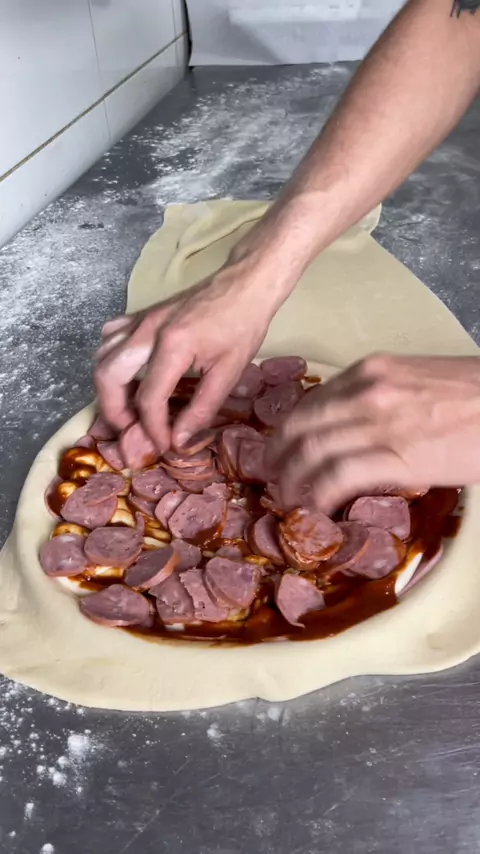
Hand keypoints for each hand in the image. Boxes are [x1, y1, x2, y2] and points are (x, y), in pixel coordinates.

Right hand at [94, 260, 280, 450]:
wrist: (244, 285)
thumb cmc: (243, 326)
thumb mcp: (229, 372)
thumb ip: (202, 409)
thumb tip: (178, 440)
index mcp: (174, 346)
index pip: (149, 398)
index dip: (152, 429)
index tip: (163, 445)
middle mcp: (148, 331)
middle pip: (109, 376)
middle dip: (114, 411)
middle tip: (131, 430)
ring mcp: (141, 320)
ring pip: (102, 355)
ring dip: (108, 387)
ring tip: (127, 407)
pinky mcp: (142, 315)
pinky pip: (110, 336)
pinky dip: (109, 359)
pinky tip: (126, 373)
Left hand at [268, 354, 479, 513]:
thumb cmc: (474, 395)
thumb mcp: (418, 381)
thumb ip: (382, 398)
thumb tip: (359, 427)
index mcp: (370, 371)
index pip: (311, 401)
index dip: (288, 429)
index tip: (282, 448)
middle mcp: (366, 391)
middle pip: (299, 425)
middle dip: (278, 455)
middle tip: (273, 477)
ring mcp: (379, 423)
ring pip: (311, 452)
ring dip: (292, 480)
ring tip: (288, 500)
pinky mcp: (397, 456)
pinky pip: (338, 477)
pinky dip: (318, 495)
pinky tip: (315, 510)